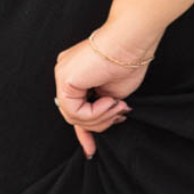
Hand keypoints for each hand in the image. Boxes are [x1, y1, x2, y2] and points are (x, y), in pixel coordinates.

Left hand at [53, 25, 158, 159]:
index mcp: (76, 74)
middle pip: (74, 115)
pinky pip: (76, 112)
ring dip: (101, 118)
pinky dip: (96, 112)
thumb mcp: (113, 95)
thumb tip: (101, 123)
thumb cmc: (129, 62)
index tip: (90, 151)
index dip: (83, 132)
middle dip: (99, 123)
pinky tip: (110, 101)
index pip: (74, 109)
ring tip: (118, 105)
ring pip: (74, 117)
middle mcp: (65, 73)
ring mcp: (63, 75)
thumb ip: (102, 109)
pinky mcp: (65, 79)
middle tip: (120, 113)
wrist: (131, 42)